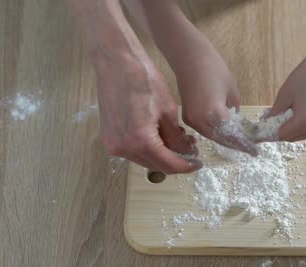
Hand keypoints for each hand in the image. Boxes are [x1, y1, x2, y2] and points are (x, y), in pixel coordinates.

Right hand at [95, 54, 200, 173]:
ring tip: (177, 139)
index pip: (168, 165)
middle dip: (174, 160)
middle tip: (190, 149)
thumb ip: (177, 138)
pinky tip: (159, 135)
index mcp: (140, 141)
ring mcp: (112, 144)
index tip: (197, 164)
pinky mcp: (108, 137)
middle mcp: (122, 148)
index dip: (186, 167)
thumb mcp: (168, 110)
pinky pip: (132, 150)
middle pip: (155, 165)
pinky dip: (147, 148)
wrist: (116, 61)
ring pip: (144, 159)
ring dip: (161, 155)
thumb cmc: (143, 79)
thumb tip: (186, 153)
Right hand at [145, 3, 257, 155]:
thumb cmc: (214, 68)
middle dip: (236, 145)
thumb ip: (235, 112)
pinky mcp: (186, 117)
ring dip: (226, 140)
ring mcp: (191, 120)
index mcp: (214, 114)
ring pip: (212, 137)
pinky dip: (215, 133)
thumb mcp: (231, 91)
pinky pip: (204, 130)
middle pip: (221, 140)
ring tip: (241, 143)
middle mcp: (200, 121)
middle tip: (250, 148)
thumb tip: (237, 126)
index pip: (232, 135)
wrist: (188, 56)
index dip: (244, 144)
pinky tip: (226, 133)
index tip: (255, 150)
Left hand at [256, 36, 305, 141]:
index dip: (269, 132)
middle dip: (280, 130)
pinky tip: (298, 111)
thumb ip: (275, 112)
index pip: (281, 136)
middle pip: (292, 138)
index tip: (260, 126)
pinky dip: (302, 125)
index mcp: (305, 123)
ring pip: (302, 134)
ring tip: (285, 111)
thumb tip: (268, 123)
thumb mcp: (285, 94)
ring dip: (291, 128)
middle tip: (271, 117)